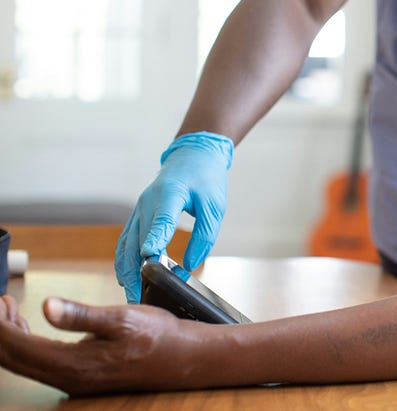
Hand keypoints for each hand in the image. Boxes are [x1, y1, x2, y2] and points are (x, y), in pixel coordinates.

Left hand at [0, 296, 200, 394]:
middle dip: (1, 331)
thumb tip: (47, 306)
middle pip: (13, 359)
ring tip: (10, 312)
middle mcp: (67, 379)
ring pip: (24, 364)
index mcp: (74, 364)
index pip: (17, 347)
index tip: (0, 302)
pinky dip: (27, 344)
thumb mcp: (121, 317)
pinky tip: (32, 327)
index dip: (0, 325)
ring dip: (11, 338)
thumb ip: (80, 314)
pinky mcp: (79, 377)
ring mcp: (72, 381)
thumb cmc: (157, 336)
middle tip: (2, 304)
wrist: (182, 357)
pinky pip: (39, 364)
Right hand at [115, 132, 232, 302]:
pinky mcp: (138, 214)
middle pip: (136, 240)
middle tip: (138, 298)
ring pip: (126, 244)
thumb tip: (191, 264)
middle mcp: (148, 203)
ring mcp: (139, 209)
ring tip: (131, 294)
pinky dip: (125, 260)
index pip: (162, 220)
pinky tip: (127, 277)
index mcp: (170, 195)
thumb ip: (204, 235)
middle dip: (135, 270)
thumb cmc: (206, 178)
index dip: (155, 239)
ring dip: (126, 270)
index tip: (150, 258)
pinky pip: (126, 240)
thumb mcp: (214, 206)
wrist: (192, 154)